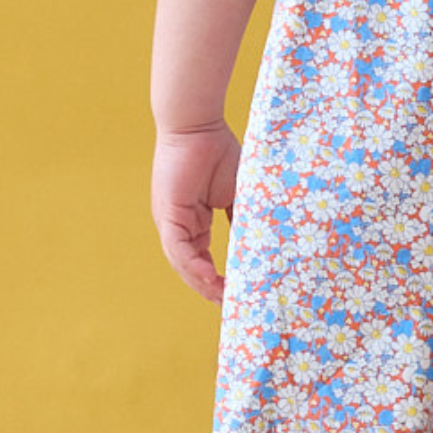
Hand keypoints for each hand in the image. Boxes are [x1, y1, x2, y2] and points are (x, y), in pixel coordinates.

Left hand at [151, 120, 241, 303]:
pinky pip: (178, 249)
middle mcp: (179, 227)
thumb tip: (264, 247)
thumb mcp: (239, 195)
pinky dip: (194, 266)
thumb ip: (244, 220)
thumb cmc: (219, 152)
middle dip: (212, 290)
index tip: (240, 295)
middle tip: (234, 307)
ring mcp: (171, 222)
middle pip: (192, 269)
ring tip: (225, 299)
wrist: (198, 125)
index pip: (203, 261)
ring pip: (184, 264)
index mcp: (193, 223)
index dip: (219, 280)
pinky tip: (211, 279)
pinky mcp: (168, 215)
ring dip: (203, 284)